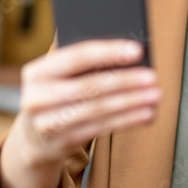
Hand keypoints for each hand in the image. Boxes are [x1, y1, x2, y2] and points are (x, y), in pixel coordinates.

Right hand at [16, 39, 161, 167]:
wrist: (32, 138)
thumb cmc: (54, 94)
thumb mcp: (55, 75)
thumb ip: (79, 59)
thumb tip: (122, 43)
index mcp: (36, 72)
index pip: (76, 57)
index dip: (109, 52)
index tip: (138, 50)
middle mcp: (37, 98)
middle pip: (90, 86)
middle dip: (125, 81)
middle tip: (153, 77)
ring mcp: (48, 124)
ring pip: (99, 110)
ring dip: (132, 103)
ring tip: (155, 96)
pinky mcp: (62, 143)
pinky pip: (101, 129)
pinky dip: (128, 120)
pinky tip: (147, 114)